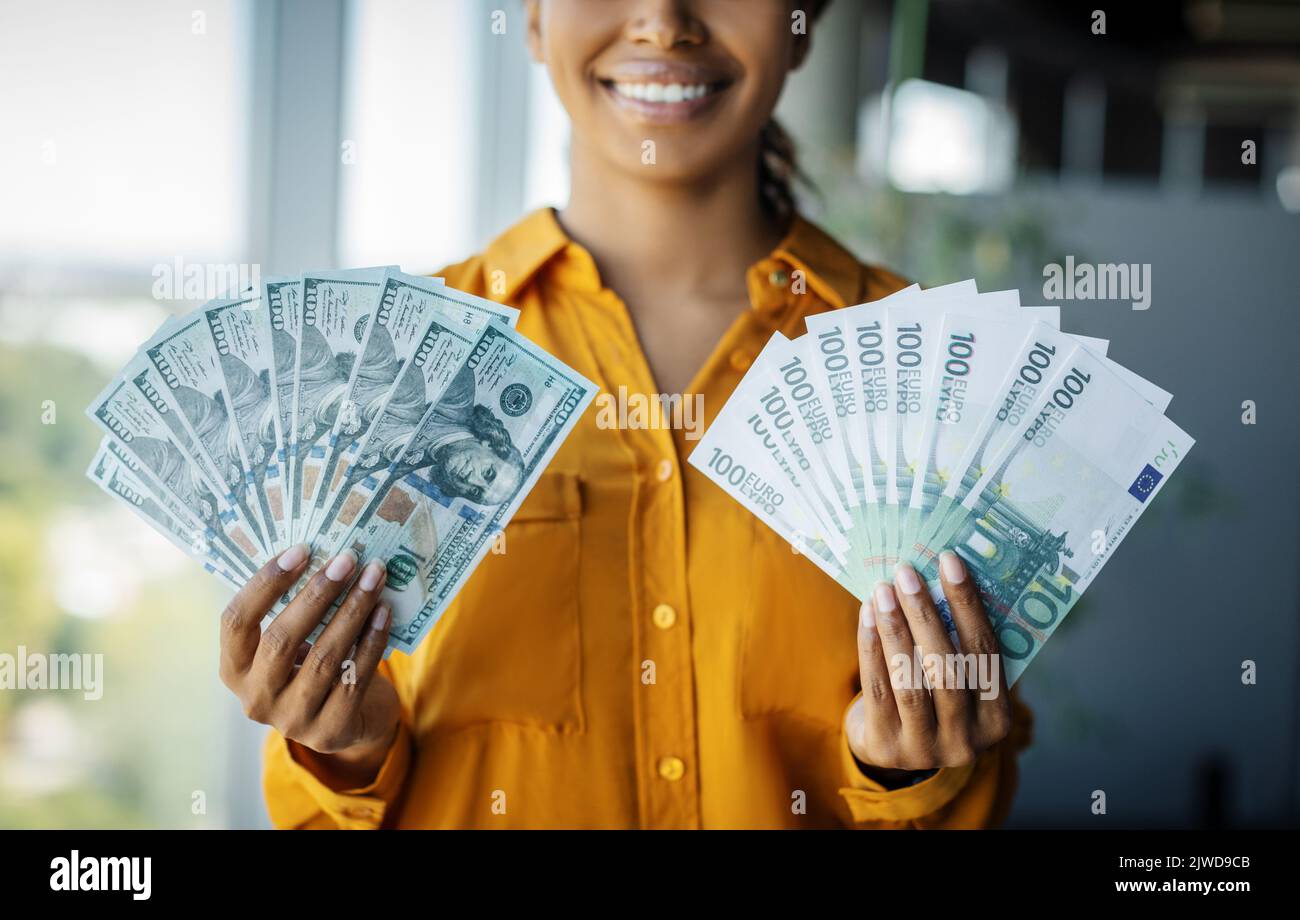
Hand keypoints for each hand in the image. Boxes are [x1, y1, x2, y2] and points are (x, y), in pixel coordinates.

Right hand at [219, 543, 400, 788]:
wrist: (351, 723)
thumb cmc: (316, 667)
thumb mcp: (294, 645)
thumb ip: (294, 610)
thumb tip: (326, 552)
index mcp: (235, 670)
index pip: (236, 621)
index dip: (265, 583)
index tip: (301, 549)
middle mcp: (256, 699)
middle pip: (281, 638)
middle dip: (317, 593)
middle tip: (347, 558)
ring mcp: (292, 720)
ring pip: (324, 657)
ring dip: (352, 610)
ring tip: (374, 577)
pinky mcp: (331, 731)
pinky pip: (355, 676)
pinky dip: (372, 640)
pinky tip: (384, 611)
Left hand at [845, 551, 1011, 781]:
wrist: (893, 745)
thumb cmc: (932, 694)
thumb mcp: (959, 680)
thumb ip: (960, 644)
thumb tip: (943, 575)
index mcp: (997, 718)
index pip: (986, 653)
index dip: (968, 605)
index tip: (950, 562)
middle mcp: (967, 740)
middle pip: (947, 669)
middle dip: (926, 615)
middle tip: (907, 573)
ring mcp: (926, 748)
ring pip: (910, 680)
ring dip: (895, 629)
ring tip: (883, 589)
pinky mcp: (887, 747)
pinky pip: (878, 689)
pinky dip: (871, 647)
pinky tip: (867, 615)